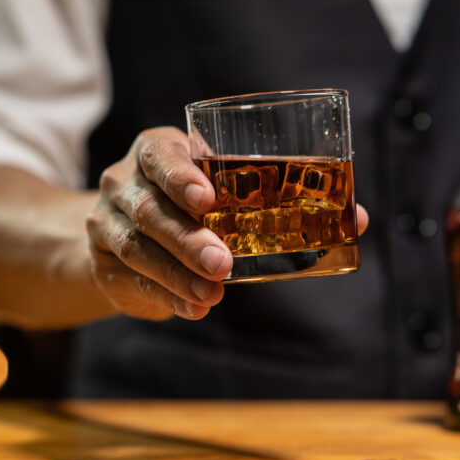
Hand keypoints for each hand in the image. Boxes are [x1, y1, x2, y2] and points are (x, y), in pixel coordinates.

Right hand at [85, 127, 370, 321]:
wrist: (117, 231)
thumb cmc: (190, 203)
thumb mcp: (221, 188)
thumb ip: (278, 200)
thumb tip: (358, 218)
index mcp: (155, 152)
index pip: (160, 155)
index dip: (181, 176)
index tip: (208, 198)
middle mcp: (123, 182)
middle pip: (149, 209)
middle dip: (187, 239)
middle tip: (223, 263)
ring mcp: (104, 223)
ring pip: (137, 248)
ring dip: (177, 273)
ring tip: (213, 295)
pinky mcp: (102, 264)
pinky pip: (130, 281)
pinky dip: (165, 296)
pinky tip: (193, 307)